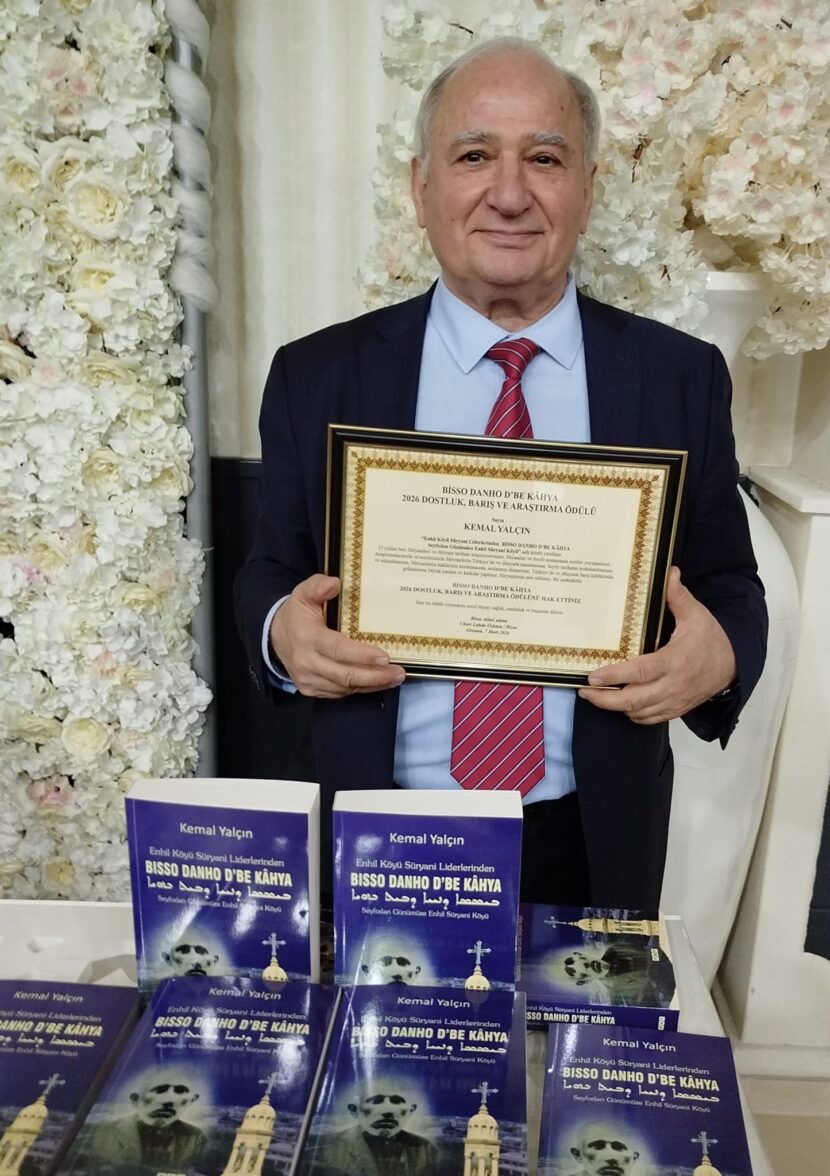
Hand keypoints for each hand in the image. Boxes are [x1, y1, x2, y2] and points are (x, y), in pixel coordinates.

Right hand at [270, 574, 405, 698]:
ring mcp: (307, 679)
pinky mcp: (311, 690)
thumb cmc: (296, 613)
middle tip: (399, 673)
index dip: (361, 655)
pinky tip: (377, 682)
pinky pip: (339, 693)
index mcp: (307, 637)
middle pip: (344, 675)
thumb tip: (335, 583)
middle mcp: (306, 662)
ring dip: (371, 685)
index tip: (385, 657)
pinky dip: (360, 689)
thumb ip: (318, 586)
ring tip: (394, 677)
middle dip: (375, 677)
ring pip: (344, 687)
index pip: (337, 650)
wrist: (274, 637)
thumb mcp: (303, 593)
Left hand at [577, 567, 736, 724]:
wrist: (735, 665)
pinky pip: (650, 719)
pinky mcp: (677, 709)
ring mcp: (674, 700)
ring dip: (615, 707)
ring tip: (597, 696)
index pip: (638, 672)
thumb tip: (669, 573)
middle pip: (633, 700)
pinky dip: (633, 714)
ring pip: (638, 712)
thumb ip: (678, 596)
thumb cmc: (712, 639)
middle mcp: (672, 685)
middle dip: (605, 699)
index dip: (614, 676)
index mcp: (674, 661)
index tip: (593, 677)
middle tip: (585, 691)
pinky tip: (621, 705)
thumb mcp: (696, 615)